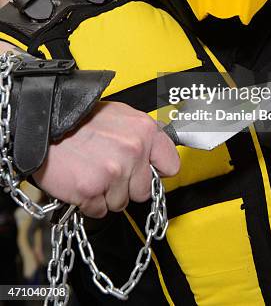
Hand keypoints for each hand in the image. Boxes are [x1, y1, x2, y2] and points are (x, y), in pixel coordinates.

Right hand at [32, 102, 179, 217]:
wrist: (44, 122)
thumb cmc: (80, 119)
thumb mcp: (120, 115)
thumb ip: (142, 136)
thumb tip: (156, 157)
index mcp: (145, 130)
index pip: (171, 165)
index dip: (156, 171)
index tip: (145, 171)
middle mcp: (133, 151)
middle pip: (144, 191)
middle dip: (127, 186)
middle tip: (107, 169)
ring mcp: (113, 172)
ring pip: (120, 203)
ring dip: (106, 194)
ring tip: (91, 171)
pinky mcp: (91, 190)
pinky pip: (99, 211)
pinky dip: (88, 202)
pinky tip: (80, 181)